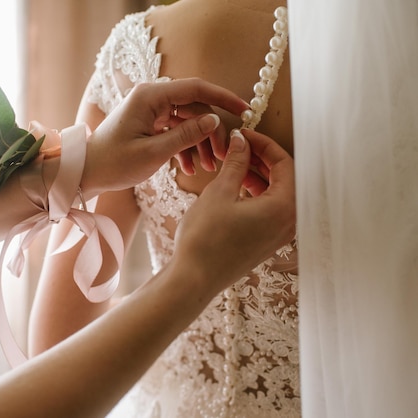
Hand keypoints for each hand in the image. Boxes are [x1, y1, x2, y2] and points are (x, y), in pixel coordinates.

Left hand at [81, 78, 249, 196]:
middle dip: (211, 132)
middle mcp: (151, 98)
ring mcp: (151, 110)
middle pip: (195, 108)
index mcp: (150, 96)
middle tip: (222, 156)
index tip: (245, 110)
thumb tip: (214, 120)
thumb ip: (186, 135)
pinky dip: (185, 148)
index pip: (196, 88)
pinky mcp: (149, 123)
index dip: (223, 98)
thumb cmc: (113, 163)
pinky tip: (190, 169)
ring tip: (208, 167)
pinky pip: (176, 130)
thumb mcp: (153, 152)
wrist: (86, 173)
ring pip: (188, 121)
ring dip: (200, 143)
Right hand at [173, 128, 295, 291]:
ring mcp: (278, 235)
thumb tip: (241, 141)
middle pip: (285, 178)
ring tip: (234, 164)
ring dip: (258, 175)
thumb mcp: (219, 193)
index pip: (285, 163)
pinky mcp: (266, 242)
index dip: (264, 144)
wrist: (194, 279)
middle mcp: (288, 222)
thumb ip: (235, 163)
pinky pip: (270, 209)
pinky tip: (235, 186)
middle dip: (262, 159)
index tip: (245, 135)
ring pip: (277, 194)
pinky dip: (256, 193)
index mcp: (283, 207)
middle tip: (239, 146)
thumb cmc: (205, 239)